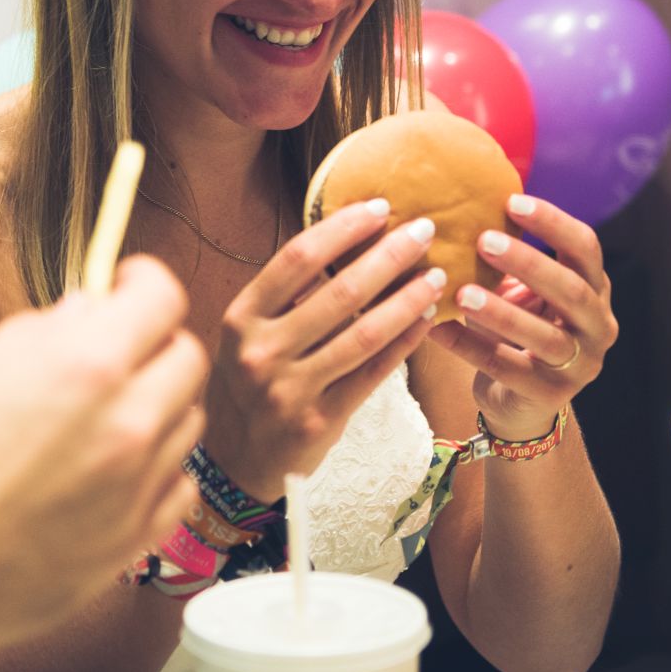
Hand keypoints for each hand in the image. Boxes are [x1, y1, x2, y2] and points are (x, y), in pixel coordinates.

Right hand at [0, 255, 208, 657]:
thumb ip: (41, 334)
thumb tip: (85, 313)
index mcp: (84, 365)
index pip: (161, 297)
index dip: (143, 282)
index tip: (127, 286)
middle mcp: (127, 421)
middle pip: (188, 358)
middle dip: (155, 343)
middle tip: (118, 350)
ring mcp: (139, 485)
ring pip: (189, 420)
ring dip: (158, 404)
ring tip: (109, 414)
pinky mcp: (137, 539)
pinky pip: (180, 485)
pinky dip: (159, 468)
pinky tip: (117, 468)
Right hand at [204, 199, 444, 500]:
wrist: (235, 463)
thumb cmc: (247, 385)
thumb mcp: (245, 336)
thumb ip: (284, 298)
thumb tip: (346, 243)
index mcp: (240, 318)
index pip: (297, 259)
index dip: (342, 229)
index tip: (379, 208)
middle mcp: (261, 351)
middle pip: (339, 291)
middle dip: (388, 255)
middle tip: (423, 230)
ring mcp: (290, 389)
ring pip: (364, 332)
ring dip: (407, 298)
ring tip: (435, 274)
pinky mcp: (320, 419)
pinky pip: (373, 372)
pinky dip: (404, 342)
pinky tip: (427, 318)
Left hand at [428, 193, 616, 439]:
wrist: (520, 400)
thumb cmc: (517, 327)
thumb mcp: (521, 290)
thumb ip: (507, 257)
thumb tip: (458, 202)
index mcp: (594, 288)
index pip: (586, 248)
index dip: (554, 224)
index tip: (511, 202)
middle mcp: (598, 325)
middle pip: (572, 290)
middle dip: (529, 263)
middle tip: (484, 241)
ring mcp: (580, 364)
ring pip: (545, 336)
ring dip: (502, 312)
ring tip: (461, 293)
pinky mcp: (550, 395)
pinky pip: (508, 369)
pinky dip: (470, 347)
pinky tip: (436, 329)